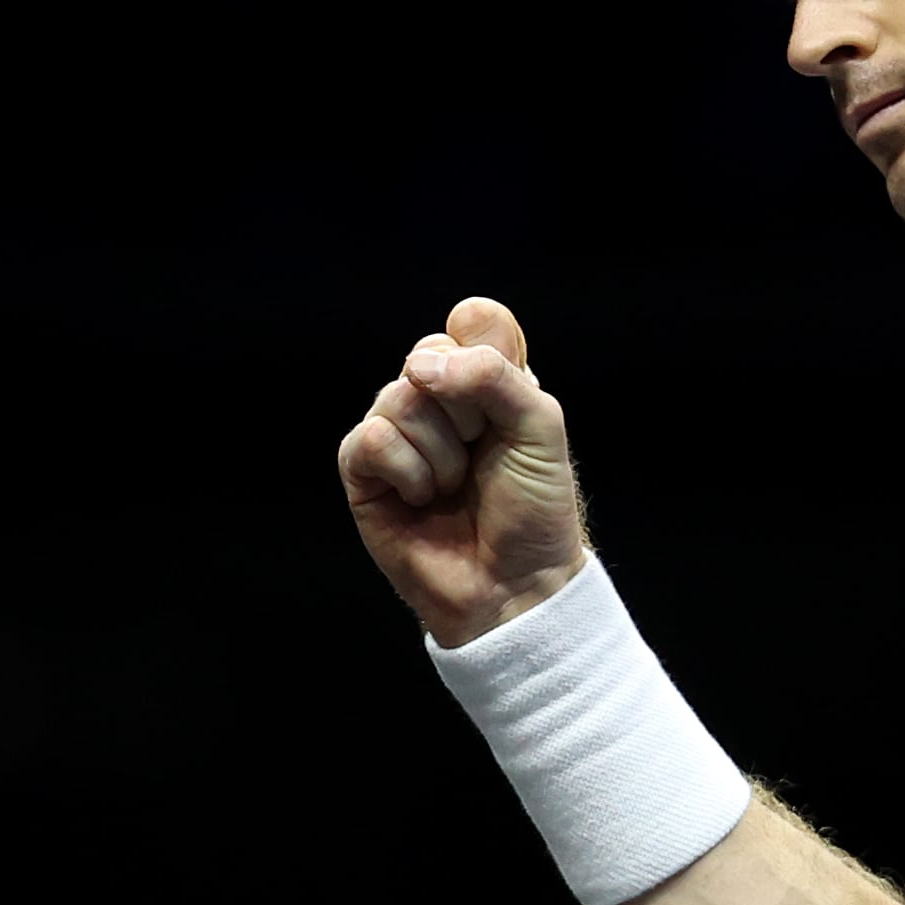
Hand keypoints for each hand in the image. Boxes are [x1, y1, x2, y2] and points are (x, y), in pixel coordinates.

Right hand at [334, 297, 590, 647]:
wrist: (515, 584)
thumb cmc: (534, 510)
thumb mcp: (541, 428)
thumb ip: (495, 376)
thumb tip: (420, 365)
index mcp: (485, 380)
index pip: (473, 320)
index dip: (487, 353)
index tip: (507, 404)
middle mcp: (437, 399)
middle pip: (428, 353)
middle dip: (466, 409)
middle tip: (483, 454)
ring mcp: (398, 433)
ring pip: (399, 397)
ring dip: (440, 452)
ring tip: (455, 487)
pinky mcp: (363, 472)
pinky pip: (371, 439)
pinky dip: (407, 471)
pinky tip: (423, 499)